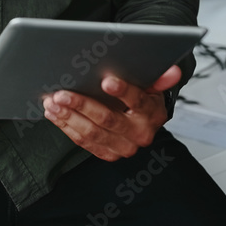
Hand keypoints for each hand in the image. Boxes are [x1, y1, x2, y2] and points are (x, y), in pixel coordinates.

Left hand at [42, 65, 180, 160]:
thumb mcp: (154, 86)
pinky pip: (84, 142)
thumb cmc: (144, 98)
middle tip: (62, 93)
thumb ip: (161, 78)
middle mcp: (140, 134)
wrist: (144, 123)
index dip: (123, 91)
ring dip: (69, 117)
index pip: (138, 101)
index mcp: (152, 114)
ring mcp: (123, 147)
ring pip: (92, 133)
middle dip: (82, 105)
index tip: (106, 80)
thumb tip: (173, 71)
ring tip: (52, 103)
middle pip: (108, 119)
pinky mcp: (108, 154)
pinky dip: (66, 127)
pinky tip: (54, 114)